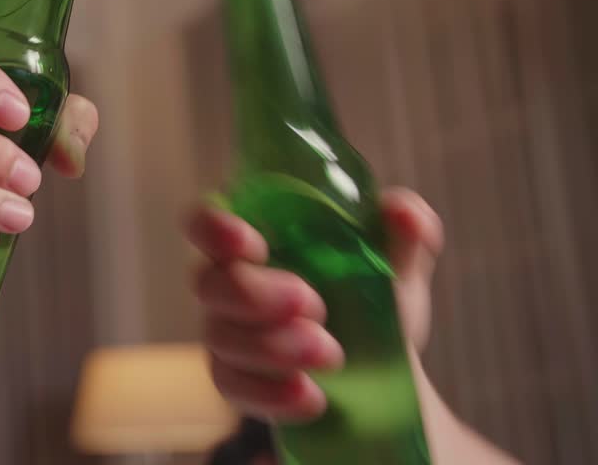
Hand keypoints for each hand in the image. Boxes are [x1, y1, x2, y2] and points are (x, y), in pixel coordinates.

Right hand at [187, 188, 443, 420]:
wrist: (383, 368)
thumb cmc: (373, 296)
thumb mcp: (397, 261)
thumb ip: (406, 229)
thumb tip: (401, 213)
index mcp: (254, 238)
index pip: (205, 220)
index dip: (214, 228)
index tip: (254, 244)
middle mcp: (227, 282)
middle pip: (209, 283)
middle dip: (256, 295)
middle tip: (317, 306)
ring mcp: (226, 334)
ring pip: (221, 337)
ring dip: (273, 347)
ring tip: (333, 356)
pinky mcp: (235, 381)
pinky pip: (232, 387)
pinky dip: (271, 395)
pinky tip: (313, 397)